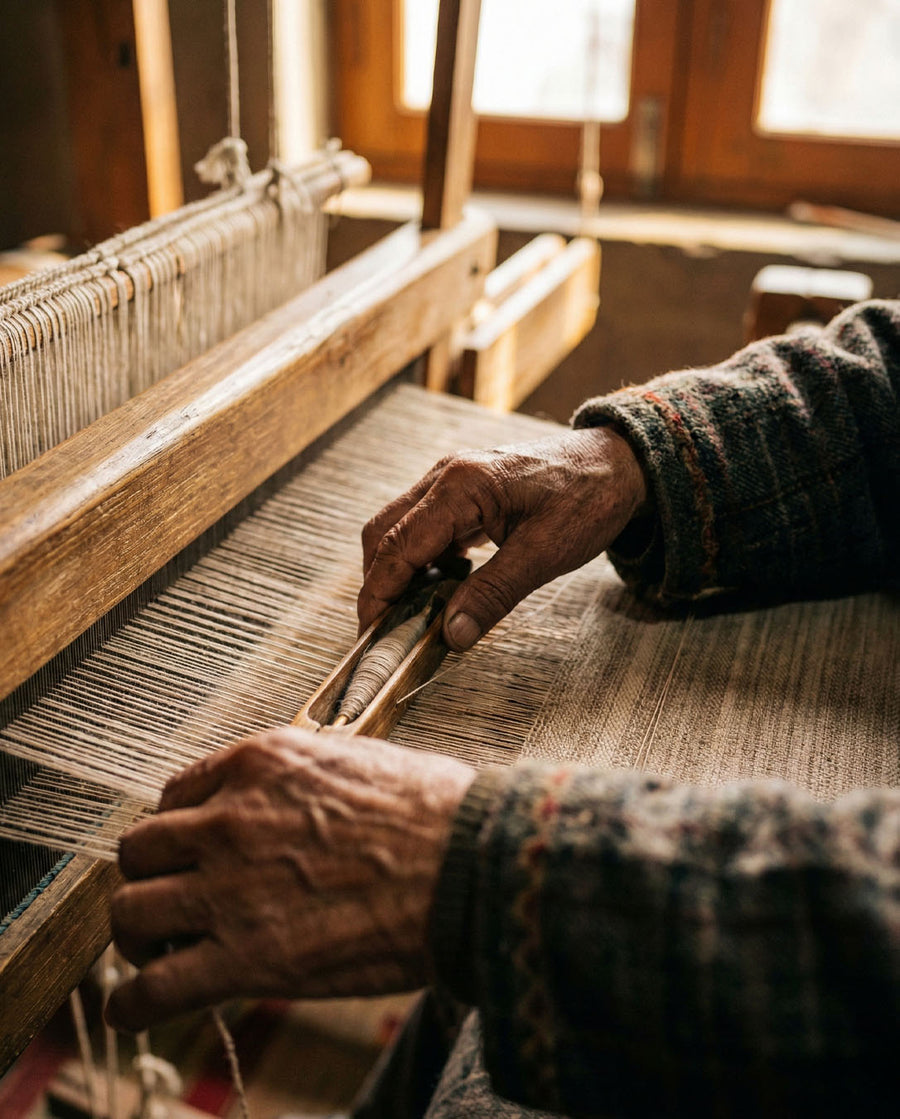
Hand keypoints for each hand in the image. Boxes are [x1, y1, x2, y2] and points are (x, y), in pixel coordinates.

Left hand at [105, 728, 474, 1030]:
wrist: (470, 864)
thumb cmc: (435, 811)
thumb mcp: (358, 760)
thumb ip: (305, 777)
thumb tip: (298, 800)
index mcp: (260, 764)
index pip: (176, 793)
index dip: (178, 830)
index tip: (190, 854)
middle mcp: (230, 818)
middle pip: (139, 849)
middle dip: (150, 877)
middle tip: (171, 902)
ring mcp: (230, 888)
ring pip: (130, 911)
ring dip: (137, 935)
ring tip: (159, 953)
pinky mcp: (245, 957)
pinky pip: (153, 988)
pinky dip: (133, 1004)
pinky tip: (139, 1008)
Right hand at [358, 426, 649, 648]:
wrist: (617, 463)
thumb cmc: (588, 498)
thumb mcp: (545, 554)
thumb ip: (493, 594)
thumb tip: (452, 635)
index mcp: (462, 486)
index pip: (397, 545)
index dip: (378, 593)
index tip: (371, 634)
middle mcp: (446, 476)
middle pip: (384, 534)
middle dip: (379, 585)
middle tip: (386, 632)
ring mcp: (452, 481)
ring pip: (400, 530)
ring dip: (400, 574)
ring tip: (414, 616)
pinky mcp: (463, 492)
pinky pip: (425, 527)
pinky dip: (423, 561)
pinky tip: (444, 588)